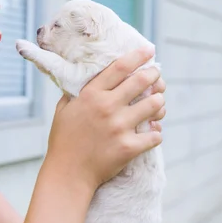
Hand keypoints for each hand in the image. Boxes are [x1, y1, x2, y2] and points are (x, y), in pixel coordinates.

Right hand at [43, 46, 165, 190]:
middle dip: (153, 75)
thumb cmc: (64, 139)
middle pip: (140, 82)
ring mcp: (120, 127)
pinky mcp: (129, 147)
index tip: (148, 50)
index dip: (137, 56)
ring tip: (157, 102)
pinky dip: (156, 132)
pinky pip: (155, 134)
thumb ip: (74, 92)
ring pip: (154, 105)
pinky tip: (153, 130)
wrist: (68, 172)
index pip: (119, 68)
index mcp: (91, 95)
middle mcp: (107, 107)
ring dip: (158, 102)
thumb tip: (81, 77)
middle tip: (156, 74)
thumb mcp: (63, 109)